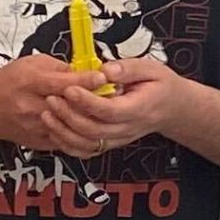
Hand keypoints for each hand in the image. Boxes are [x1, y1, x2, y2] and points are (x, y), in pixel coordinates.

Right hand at [0, 52, 107, 147]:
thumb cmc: (8, 81)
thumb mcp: (32, 63)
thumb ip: (60, 67)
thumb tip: (86, 70)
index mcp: (30, 82)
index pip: (63, 83)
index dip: (86, 80)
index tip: (104, 76)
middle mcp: (32, 107)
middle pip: (70, 108)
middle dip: (94, 101)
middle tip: (113, 93)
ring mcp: (36, 128)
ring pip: (71, 127)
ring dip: (91, 119)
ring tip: (105, 109)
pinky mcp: (40, 142)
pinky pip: (67, 140)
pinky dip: (82, 133)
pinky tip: (93, 124)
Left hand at [35, 49, 195, 155]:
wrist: (172, 108)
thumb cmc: (160, 86)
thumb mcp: (151, 68)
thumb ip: (127, 69)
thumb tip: (105, 70)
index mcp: (139, 109)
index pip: (110, 110)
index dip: (87, 102)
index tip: (70, 88)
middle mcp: (128, 128)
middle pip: (94, 130)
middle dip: (69, 115)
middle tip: (52, 98)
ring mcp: (118, 139)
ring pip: (87, 144)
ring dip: (64, 131)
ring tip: (47, 113)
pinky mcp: (110, 142)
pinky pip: (86, 150)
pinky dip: (67, 144)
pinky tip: (54, 129)